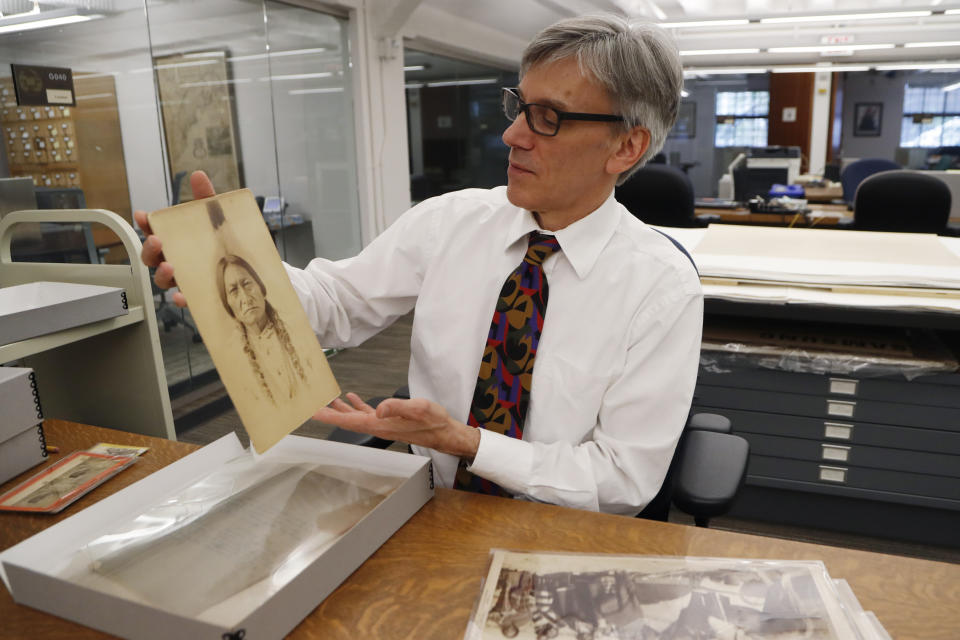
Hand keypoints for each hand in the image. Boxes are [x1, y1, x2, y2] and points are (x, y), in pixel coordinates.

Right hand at [133, 170, 215, 306]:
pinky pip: (186, 300)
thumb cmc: (223, 241)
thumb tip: (198, 175)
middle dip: (149, 250)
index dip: (146, 224)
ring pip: (164, 281)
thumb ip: (206, 198)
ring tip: (169, 266)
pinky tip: (182, 296)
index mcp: (177, 241)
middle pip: (152, 258)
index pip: (155, 232)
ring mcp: (186, 279)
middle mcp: (176, 260)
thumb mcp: (216, 218)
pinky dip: (182, 299)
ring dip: (162, 273)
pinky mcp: (198, 296)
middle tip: (157, 242)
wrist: (249, 267)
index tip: (143, 215)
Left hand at [314, 392, 480, 458]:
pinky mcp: (389, 422)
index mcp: (380, 424)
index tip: (312, 413)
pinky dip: (356, 406)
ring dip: (339, 410)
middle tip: (310, 407)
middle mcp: (378, 427)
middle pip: (346, 421)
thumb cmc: (434, 422)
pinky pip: (366, 414)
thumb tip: (378, 408)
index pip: (348, 421)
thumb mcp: (419, 409)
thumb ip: (397, 407)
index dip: (329, 416)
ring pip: (354, 418)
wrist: (445, 433)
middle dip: (328, 414)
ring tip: (326, 401)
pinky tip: (352, 399)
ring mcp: (382, 425)